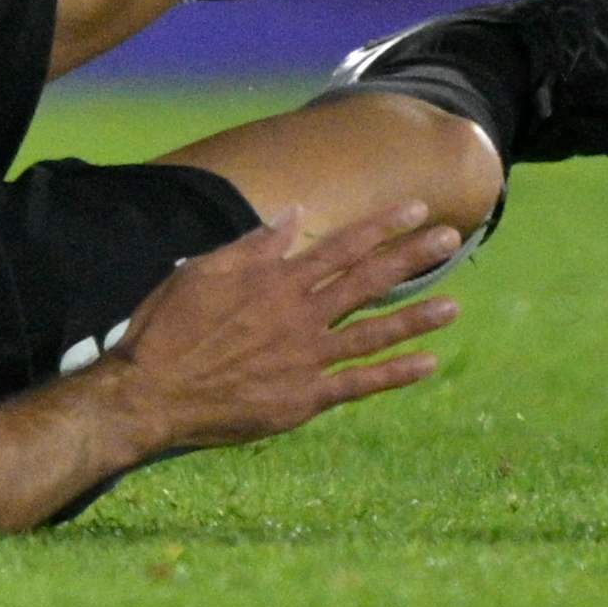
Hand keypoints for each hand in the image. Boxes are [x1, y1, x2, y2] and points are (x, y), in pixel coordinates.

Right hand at [107, 203, 460, 455]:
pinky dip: (394, 374)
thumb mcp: (202, 270)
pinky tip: (426, 364)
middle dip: (412, 257)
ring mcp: (305, 359)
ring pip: (373, 332)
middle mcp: (299, 315)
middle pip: (367, 280)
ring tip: (455, 306)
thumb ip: (254, 245)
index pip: (341, 246)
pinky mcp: (303, 399)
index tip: (416, 207)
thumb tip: (293, 214)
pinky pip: (358, 385)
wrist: (152, 393)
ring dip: (416, 317)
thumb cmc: (168, 329)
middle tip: (452, 238)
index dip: (382, 226)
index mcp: (275, 281)